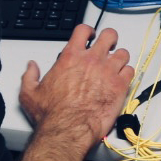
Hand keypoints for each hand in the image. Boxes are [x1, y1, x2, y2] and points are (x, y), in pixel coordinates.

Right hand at [19, 23, 135, 143]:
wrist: (67, 130)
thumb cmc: (52, 114)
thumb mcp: (30, 92)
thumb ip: (30, 75)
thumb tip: (31, 66)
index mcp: (71, 57)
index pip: (83, 30)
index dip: (88, 30)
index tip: (90, 35)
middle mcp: (92, 60)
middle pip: (109, 35)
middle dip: (109, 39)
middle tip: (108, 45)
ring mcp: (108, 72)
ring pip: (123, 53)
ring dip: (120, 57)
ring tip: (116, 64)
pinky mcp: (119, 86)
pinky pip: (130, 71)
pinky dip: (127, 73)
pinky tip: (121, 79)